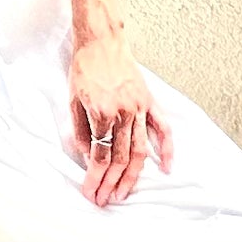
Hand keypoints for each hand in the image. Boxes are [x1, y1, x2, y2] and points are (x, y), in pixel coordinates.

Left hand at [68, 30, 173, 206]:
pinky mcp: (150, 102)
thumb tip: (89, 157)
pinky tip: (166, 169)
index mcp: (102, 113)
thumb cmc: (84, 69)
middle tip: (104, 201)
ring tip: (124, 194)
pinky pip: (163, 129)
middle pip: (119, 159)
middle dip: (111, 184)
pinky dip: (168, 150)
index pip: (99, 156)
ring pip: (140, 151)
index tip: (90, 192)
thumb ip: (82, 131)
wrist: (101, 41)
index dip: (94, 178)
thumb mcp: (73, 100)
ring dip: (132, 176)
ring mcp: (140, 108)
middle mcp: (124, 113)